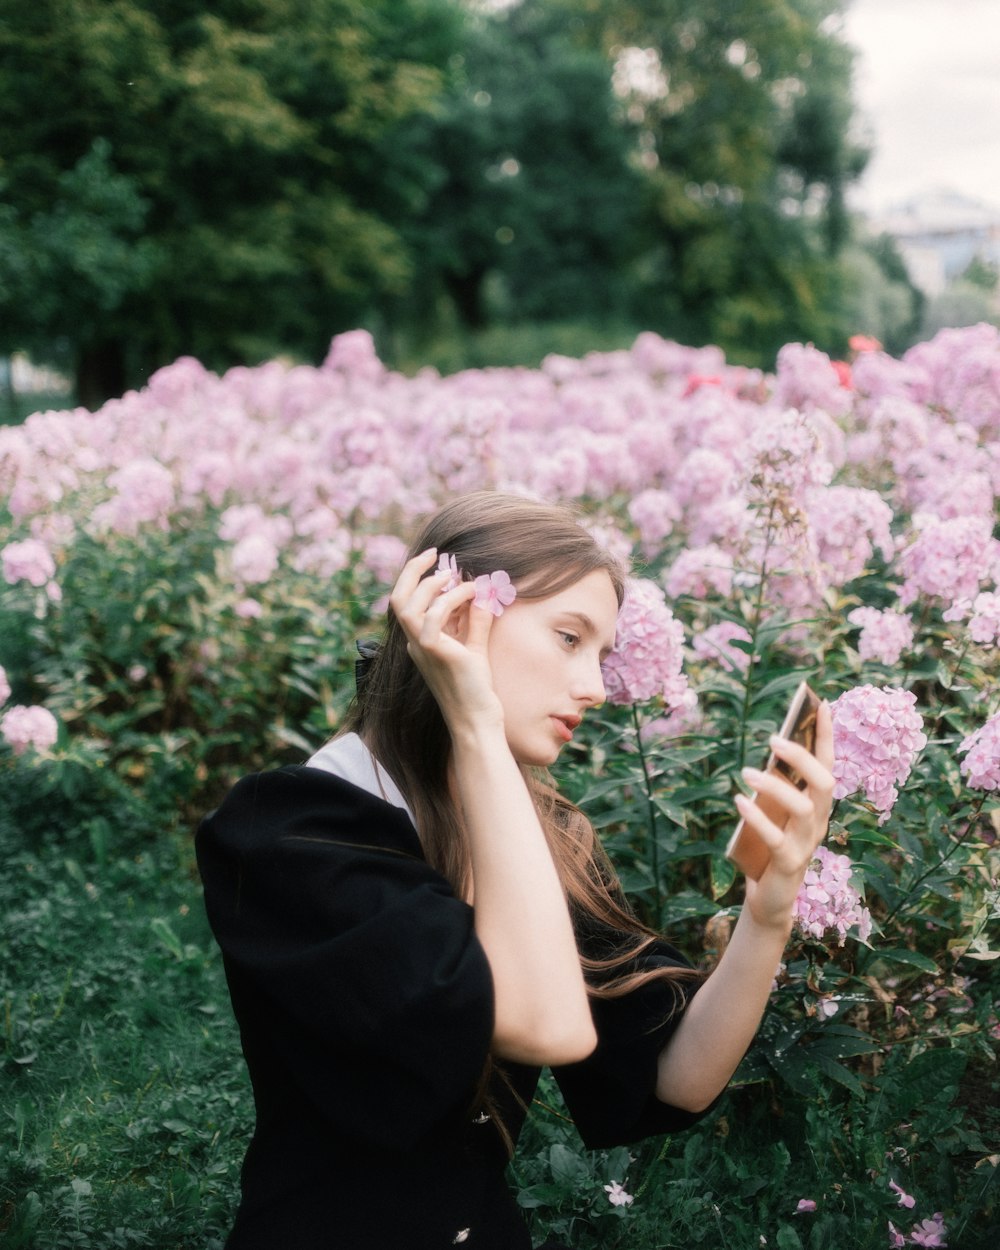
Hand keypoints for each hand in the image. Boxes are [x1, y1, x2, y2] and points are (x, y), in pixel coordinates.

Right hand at [388, 548, 503, 734]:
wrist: (476, 718)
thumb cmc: (475, 688)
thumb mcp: (475, 646)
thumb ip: (476, 620)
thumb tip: (483, 592)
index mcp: (420, 640)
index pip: (407, 601)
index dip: (418, 577)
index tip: (437, 561)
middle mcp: (414, 642)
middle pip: (397, 598)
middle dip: (412, 570)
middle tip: (435, 554)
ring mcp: (421, 647)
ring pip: (407, 604)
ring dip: (431, 583)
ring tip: (456, 576)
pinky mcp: (434, 652)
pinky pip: (433, 615)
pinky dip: (452, 598)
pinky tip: (471, 593)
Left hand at [734, 701, 834, 929]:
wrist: (771, 898)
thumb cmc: (772, 848)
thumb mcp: (777, 813)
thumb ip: (778, 786)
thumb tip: (771, 748)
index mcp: (818, 806)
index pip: (828, 764)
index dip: (826, 735)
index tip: (821, 702)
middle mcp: (819, 822)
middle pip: (825, 783)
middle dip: (803, 757)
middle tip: (773, 738)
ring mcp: (807, 844)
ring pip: (804, 808)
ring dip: (776, 786)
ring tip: (747, 771)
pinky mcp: (788, 865)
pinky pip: (776, 838)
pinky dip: (757, 817)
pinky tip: (739, 800)